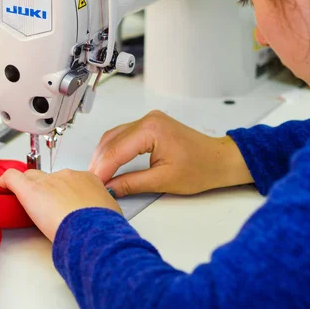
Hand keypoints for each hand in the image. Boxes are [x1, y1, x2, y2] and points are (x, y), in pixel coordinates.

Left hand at [0, 168, 121, 241]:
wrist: (93, 230)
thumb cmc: (103, 226)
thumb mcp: (109, 214)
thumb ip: (101, 208)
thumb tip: (100, 213)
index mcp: (88, 179)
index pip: (71, 180)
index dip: (64, 192)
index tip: (63, 204)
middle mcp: (68, 176)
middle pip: (50, 178)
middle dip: (47, 190)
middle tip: (47, 208)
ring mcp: (48, 181)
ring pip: (32, 177)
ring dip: (29, 188)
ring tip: (28, 204)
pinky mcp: (30, 190)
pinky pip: (12, 177)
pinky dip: (6, 181)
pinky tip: (3, 186)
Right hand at [89, 110, 252, 196]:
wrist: (220, 160)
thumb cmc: (201, 167)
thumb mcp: (163, 180)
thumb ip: (132, 183)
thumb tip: (109, 188)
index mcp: (151, 129)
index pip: (116, 150)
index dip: (101, 169)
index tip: (92, 184)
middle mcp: (148, 120)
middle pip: (111, 141)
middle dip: (99, 162)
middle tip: (90, 182)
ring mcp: (148, 121)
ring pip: (114, 137)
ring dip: (104, 156)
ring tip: (96, 176)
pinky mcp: (149, 126)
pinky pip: (123, 136)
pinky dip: (113, 150)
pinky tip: (107, 164)